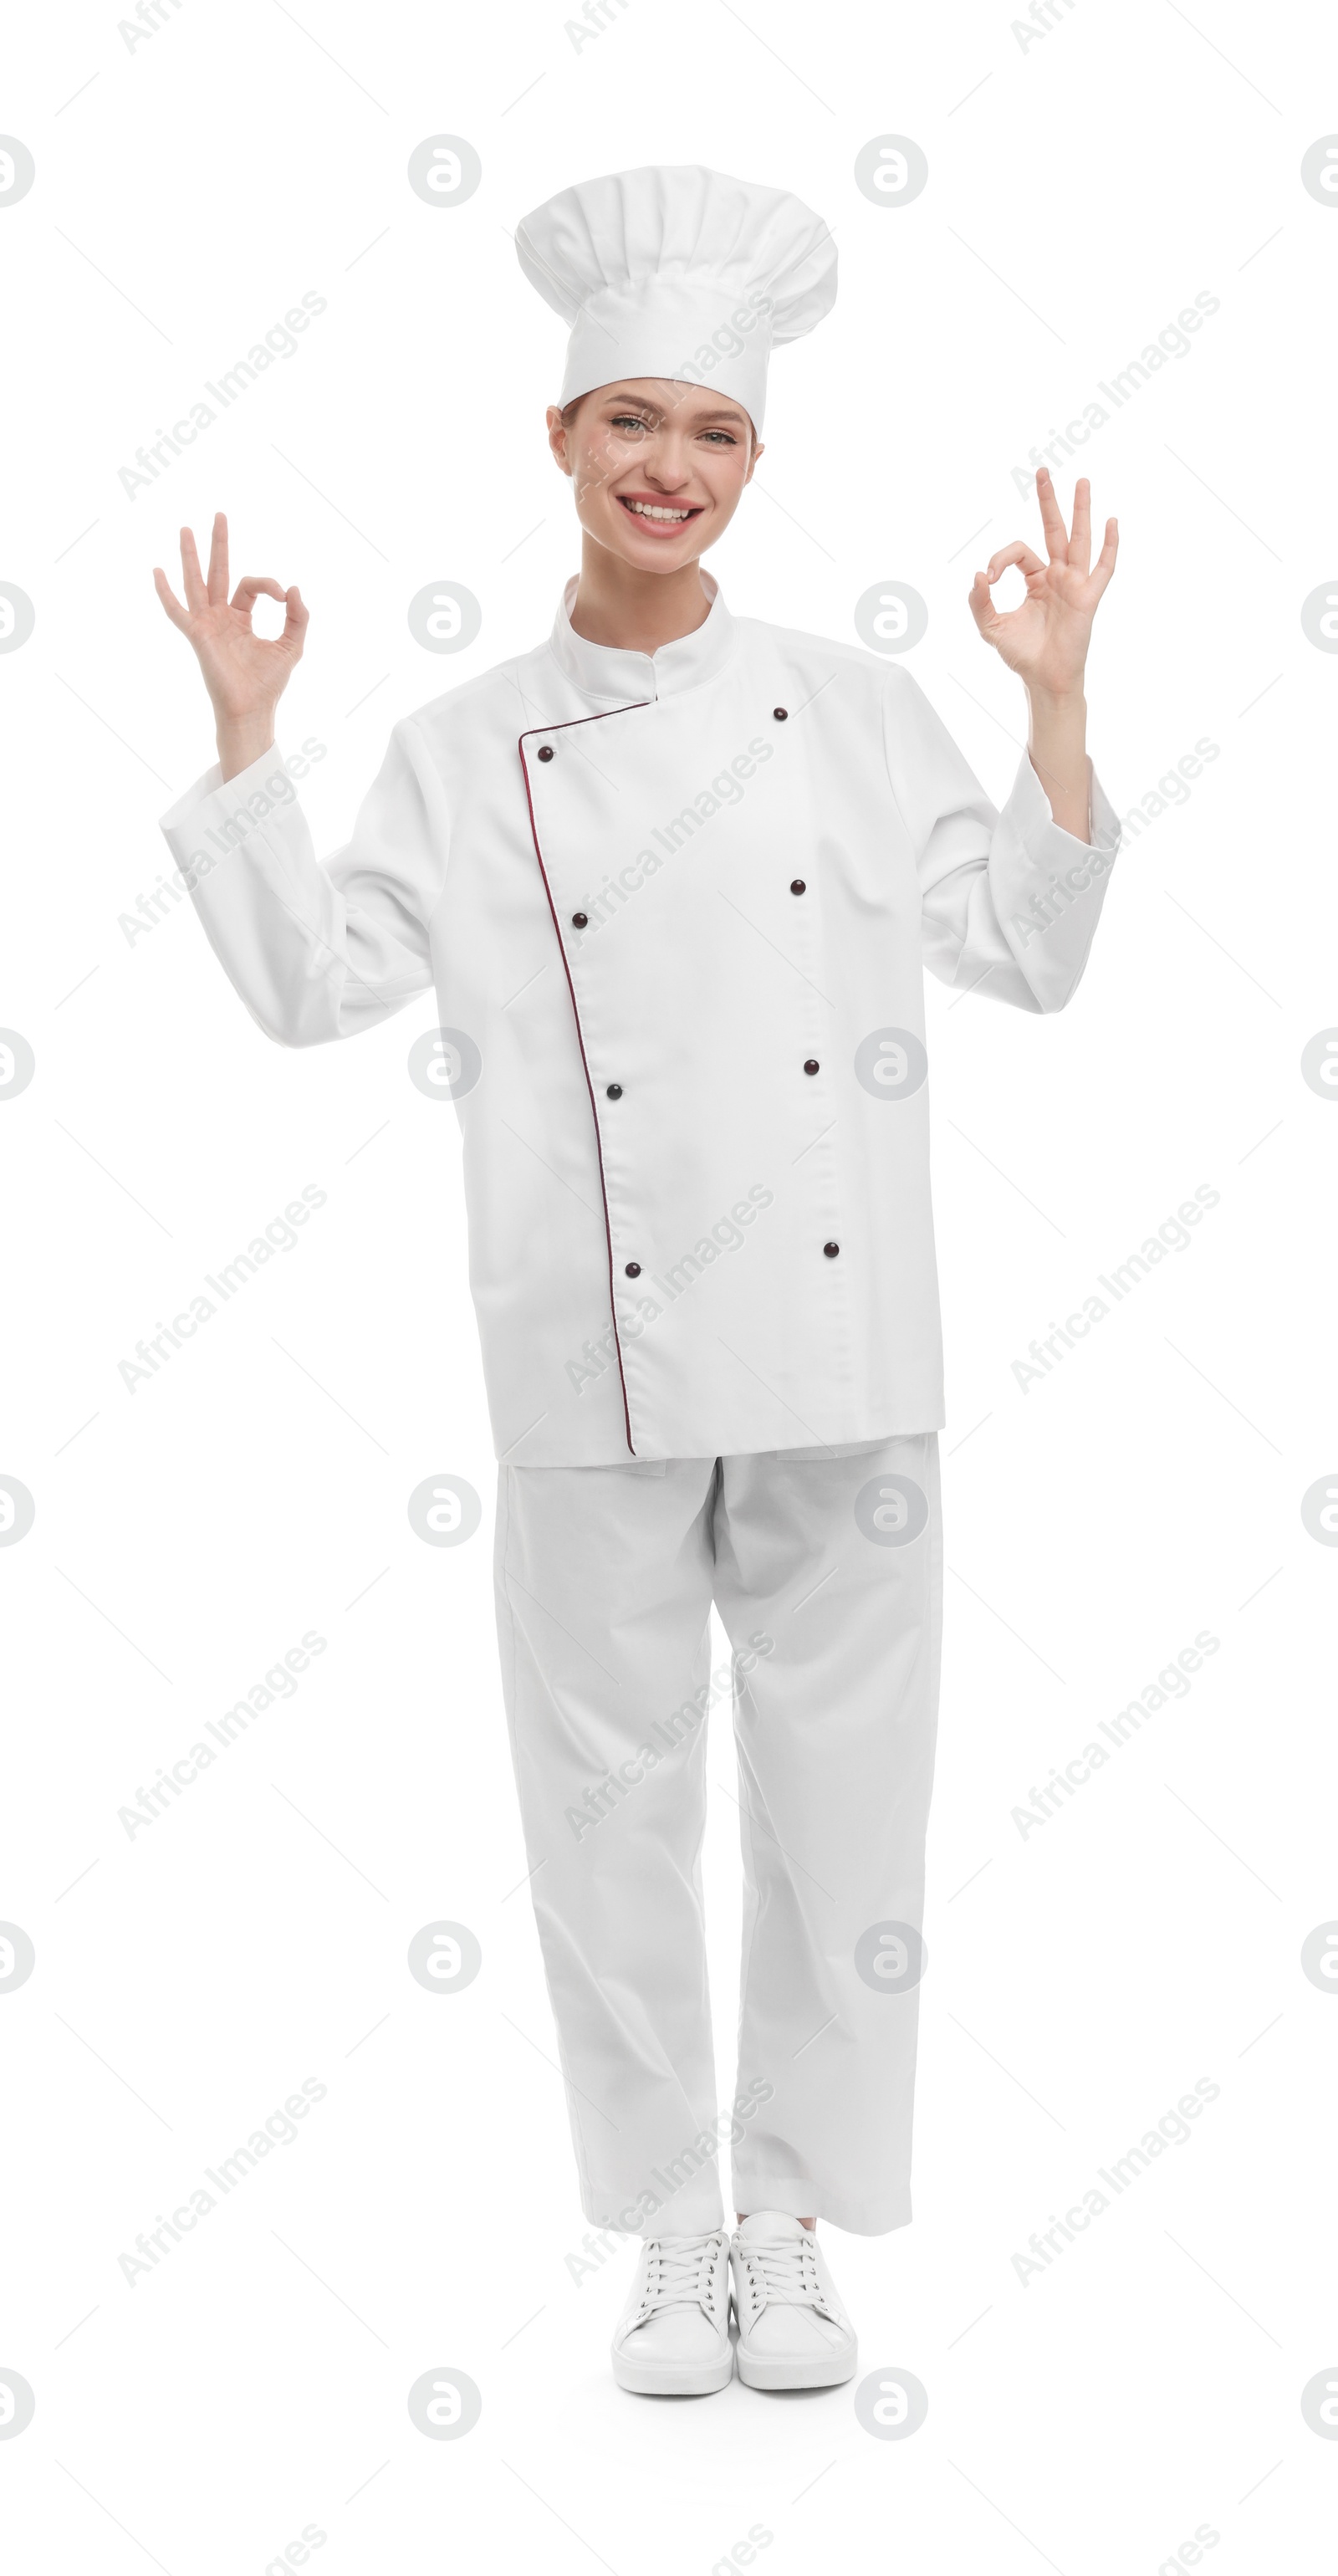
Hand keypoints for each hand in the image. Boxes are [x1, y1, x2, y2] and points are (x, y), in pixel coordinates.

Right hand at [153, 512, 307, 772]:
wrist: (253, 710)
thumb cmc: (269, 683)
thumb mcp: (292, 646)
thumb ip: (298, 617)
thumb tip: (294, 587)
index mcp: (240, 618)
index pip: (250, 586)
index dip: (269, 584)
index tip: (284, 596)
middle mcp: (220, 617)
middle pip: (217, 572)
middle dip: (219, 544)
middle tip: (220, 515)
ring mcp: (206, 625)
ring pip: (196, 583)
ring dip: (191, 556)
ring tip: (185, 528)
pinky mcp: (197, 636)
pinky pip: (177, 612)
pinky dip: (166, 593)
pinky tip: (157, 572)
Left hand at [968, 469, 1116, 699]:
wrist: (1043, 679)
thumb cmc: (1022, 654)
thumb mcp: (991, 627)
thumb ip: (979, 602)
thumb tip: (978, 575)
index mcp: (1036, 579)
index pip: (1019, 552)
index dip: (1000, 559)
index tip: (989, 578)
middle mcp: (1057, 576)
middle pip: (1054, 530)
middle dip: (1048, 501)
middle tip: (1042, 472)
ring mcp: (1075, 584)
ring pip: (1079, 540)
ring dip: (1081, 511)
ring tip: (1083, 482)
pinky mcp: (1088, 598)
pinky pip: (1103, 569)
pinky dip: (1109, 547)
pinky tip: (1112, 523)